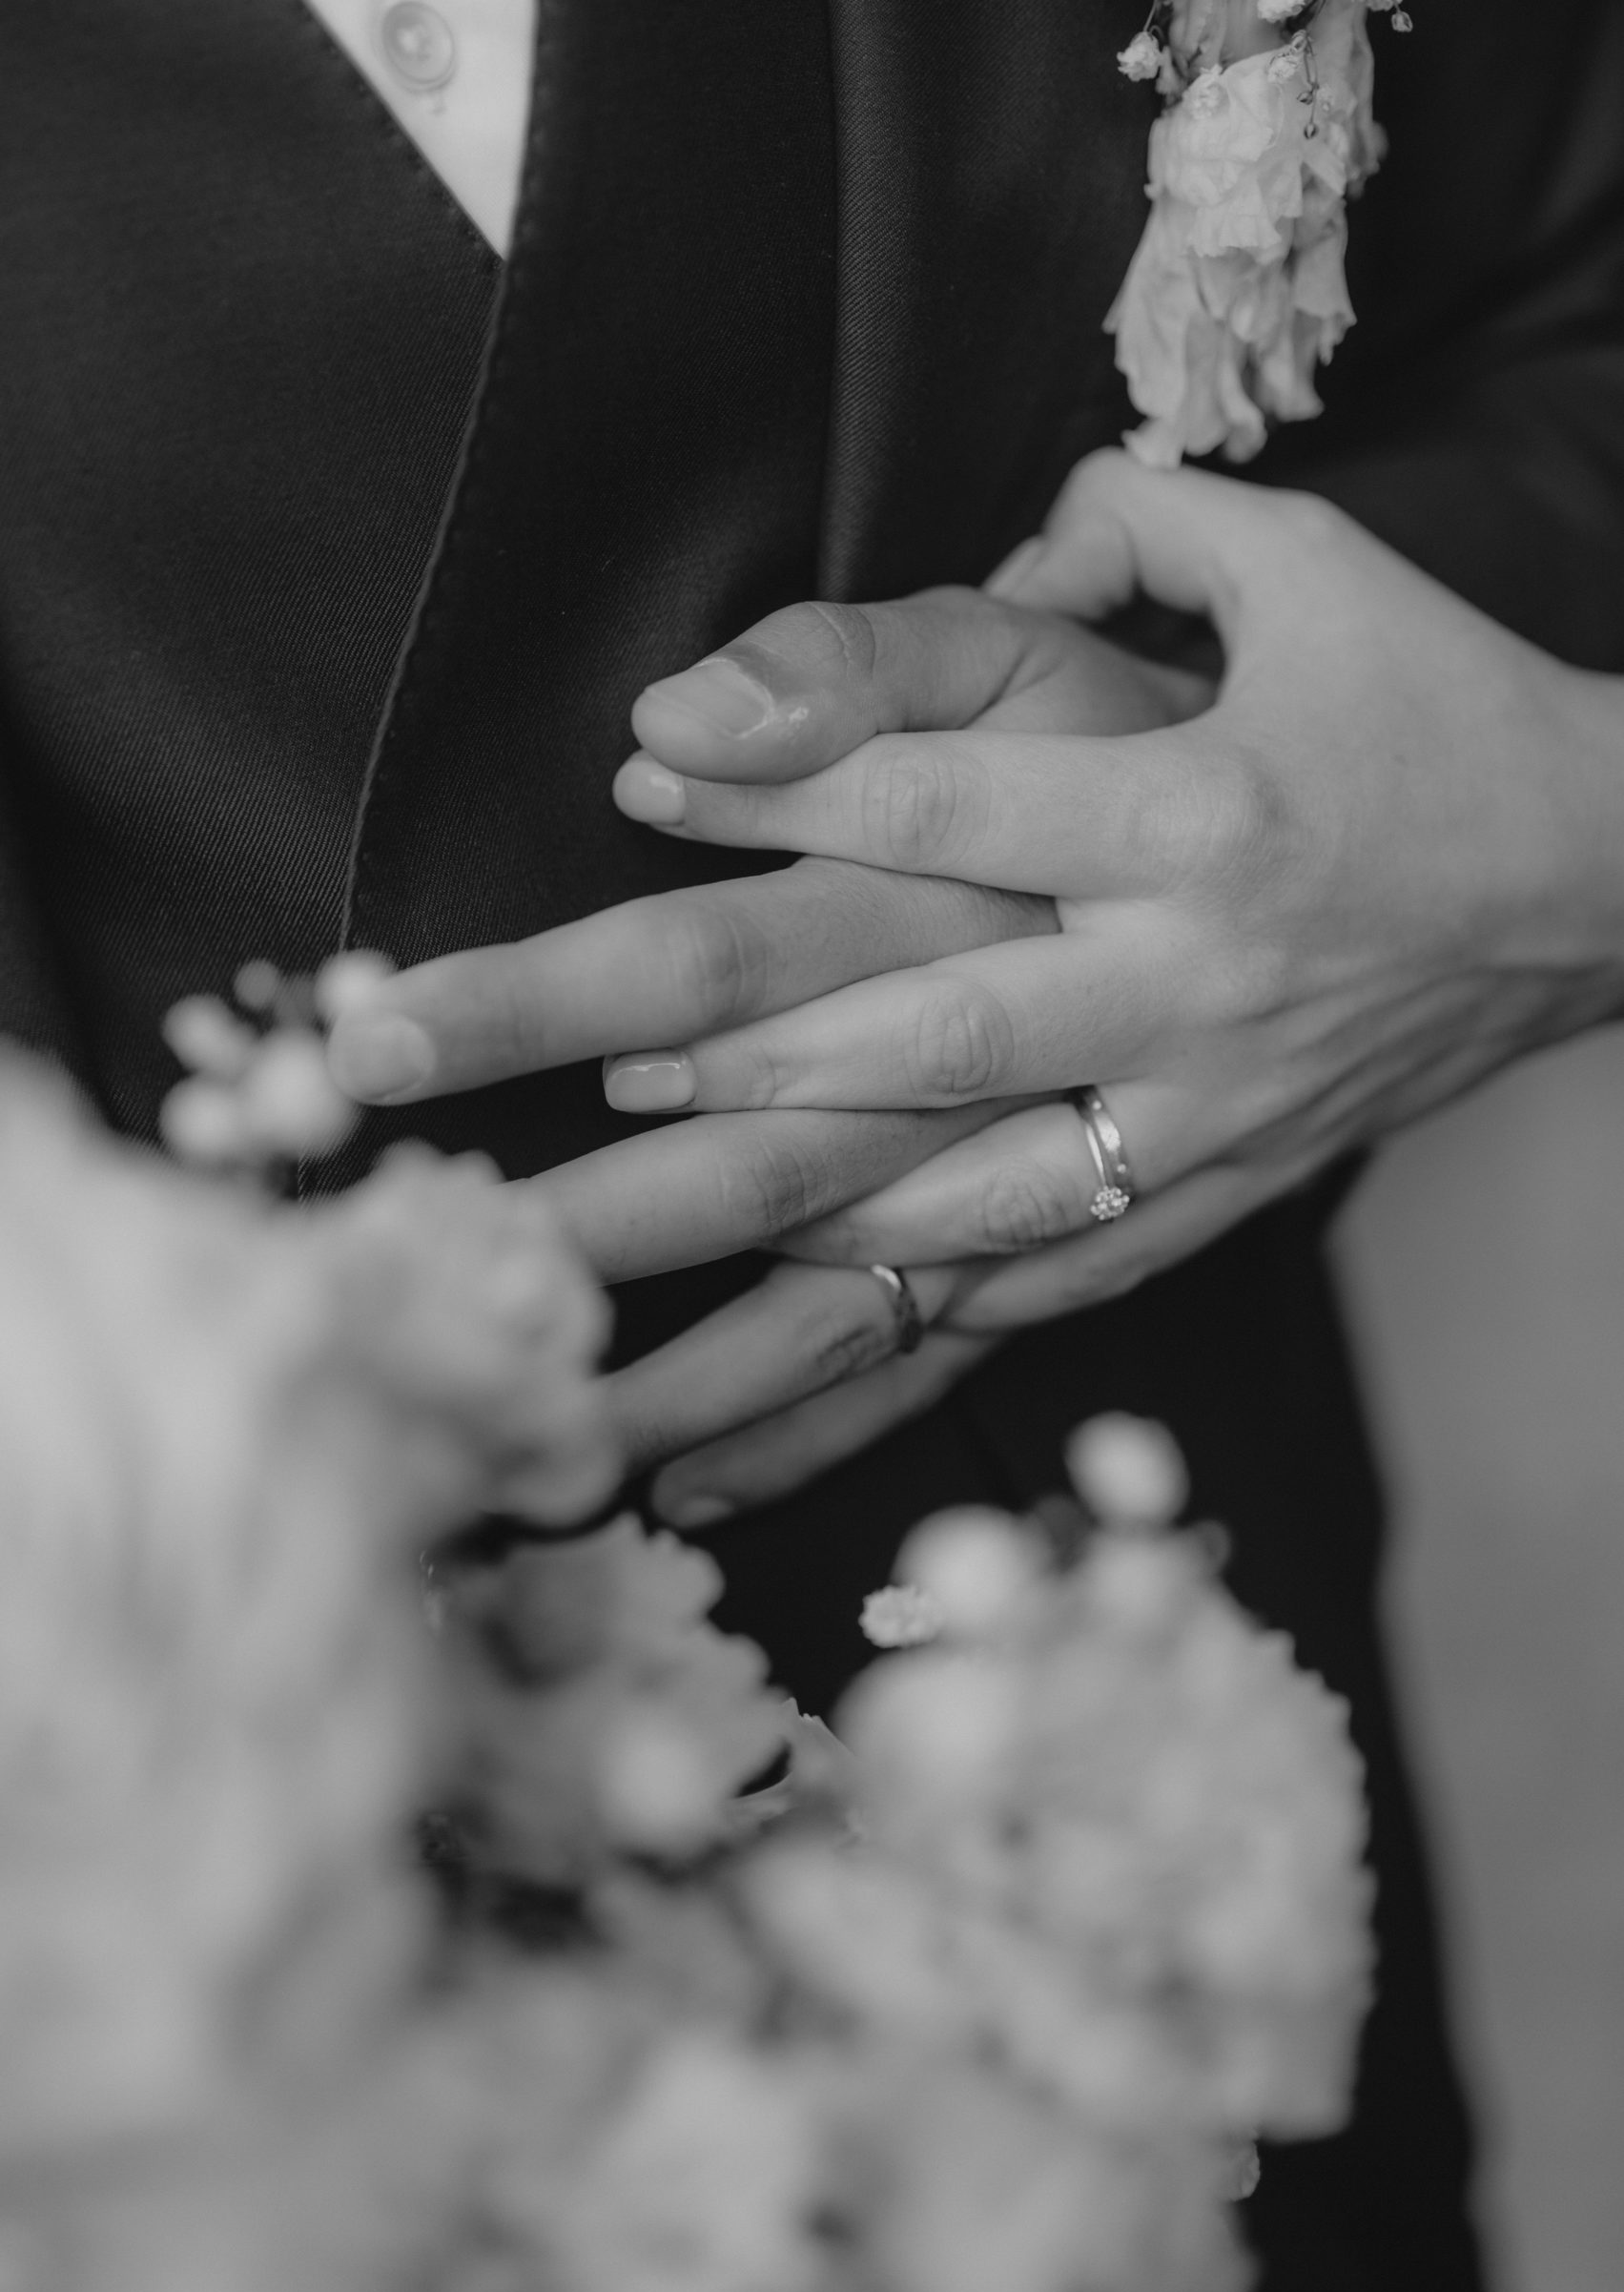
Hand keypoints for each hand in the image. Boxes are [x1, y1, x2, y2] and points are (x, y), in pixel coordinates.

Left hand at [613, 452, 1623, 1517]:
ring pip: (990, 1184)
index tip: (645, 774)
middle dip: (750, 1042)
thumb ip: (1144, 525)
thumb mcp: (1315, 570)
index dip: (783, 781)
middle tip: (602, 1049)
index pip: (948, 795)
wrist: (1608, 883)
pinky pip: (1080, 1261)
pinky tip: (846, 1304)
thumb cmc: (1444, 713)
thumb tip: (1004, 536)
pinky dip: (955, 1294)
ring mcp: (1215, 1100)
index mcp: (1197, 810)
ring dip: (825, 1202)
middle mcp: (1192, 974)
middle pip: (933, 1025)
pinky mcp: (1240, 1180)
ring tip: (679, 1208)